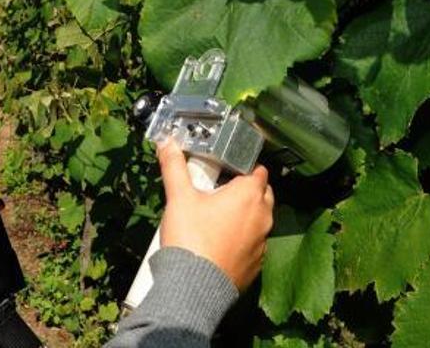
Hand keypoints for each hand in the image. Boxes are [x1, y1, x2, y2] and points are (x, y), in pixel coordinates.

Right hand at [156, 139, 274, 290]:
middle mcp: (262, 217)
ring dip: (244, 215)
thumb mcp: (178, 197)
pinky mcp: (257, 263)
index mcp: (248, 195)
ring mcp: (262, 242)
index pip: (258, 170)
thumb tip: (167, 143)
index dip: (243, 166)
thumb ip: (174, 167)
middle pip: (262, 194)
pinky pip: (254, 243)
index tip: (225, 169)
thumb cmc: (190, 238)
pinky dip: (242, 238)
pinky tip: (219, 241)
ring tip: (216, 217)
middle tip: (219, 191)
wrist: (194, 286)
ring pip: (259, 220)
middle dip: (246, 189)